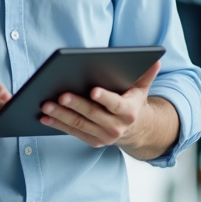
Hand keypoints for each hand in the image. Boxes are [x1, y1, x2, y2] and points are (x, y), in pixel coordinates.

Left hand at [38, 62, 160, 147]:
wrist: (135, 130)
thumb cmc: (133, 101)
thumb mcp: (142, 89)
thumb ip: (146, 75)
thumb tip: (156, 59)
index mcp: (129, 112)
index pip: (115, 104)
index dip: (104, 98)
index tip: (92, 90)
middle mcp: (116, 127)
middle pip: (92, 115)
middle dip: (75, 105)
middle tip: (60, 94)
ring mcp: (103, 137)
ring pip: (79, 125)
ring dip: (60, 116)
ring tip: (45, 104)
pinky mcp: (92, 141)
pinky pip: (72, 132)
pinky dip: (57, 125)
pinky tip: (44, 117)